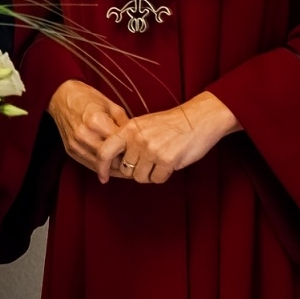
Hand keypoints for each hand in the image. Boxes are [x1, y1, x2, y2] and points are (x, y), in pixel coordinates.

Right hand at [46, 79, 128, 176]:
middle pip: (110, 158)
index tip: (140, 151)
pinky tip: (112, 167)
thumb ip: (124, 124)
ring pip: (100, 166)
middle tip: (137, 163)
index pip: (119, 144)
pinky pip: (89, 165)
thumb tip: (136, 140)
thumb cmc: (87, 97)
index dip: (132, 149)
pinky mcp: (70, 150)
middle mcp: (84, 134)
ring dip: (114, 169)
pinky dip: (102, 168)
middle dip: (125, 163)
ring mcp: (76, 144)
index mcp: (96, 120)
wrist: (61, 96)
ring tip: (127, 168)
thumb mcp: (111, 105)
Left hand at [96, 91, 240, 184]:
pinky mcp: (167, 160)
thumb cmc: (170, 124)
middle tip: (149, 161)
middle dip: (136, 170)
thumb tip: (115, 163)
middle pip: (125, 170)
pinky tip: (170, 163)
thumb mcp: (143, 125)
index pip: (105, 151)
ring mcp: (152, 150)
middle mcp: (138, 139)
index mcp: (129, 128)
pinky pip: (157, 179)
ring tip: (160, 160)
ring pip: (140, 177)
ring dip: (150, 174)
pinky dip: (163, 175)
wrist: (197, 119)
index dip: (101, 166)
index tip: (103, 177)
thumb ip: (128, 140)